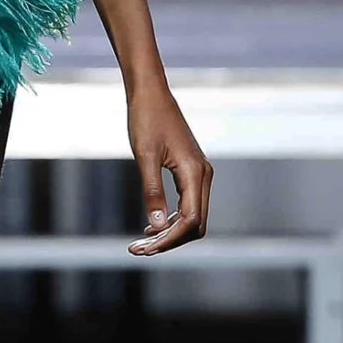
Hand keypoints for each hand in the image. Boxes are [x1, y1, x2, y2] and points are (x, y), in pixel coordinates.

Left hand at [126, 83, 211, 255]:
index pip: (191, 220)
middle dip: (170, 241)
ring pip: (193, 216)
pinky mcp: (191, 170)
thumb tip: (157, 228)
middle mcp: (203, 174)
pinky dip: (172, 219)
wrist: (150, 92)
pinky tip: (151, 226)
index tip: (145, 248)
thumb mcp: (144, 156)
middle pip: (196, 224)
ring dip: (170, 232)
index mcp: (195, 172)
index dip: (170, 239)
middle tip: (138, 250)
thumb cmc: (146, 119)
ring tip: (141, 243)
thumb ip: (152, 192)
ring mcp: (199, 172)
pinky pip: (188, 204)